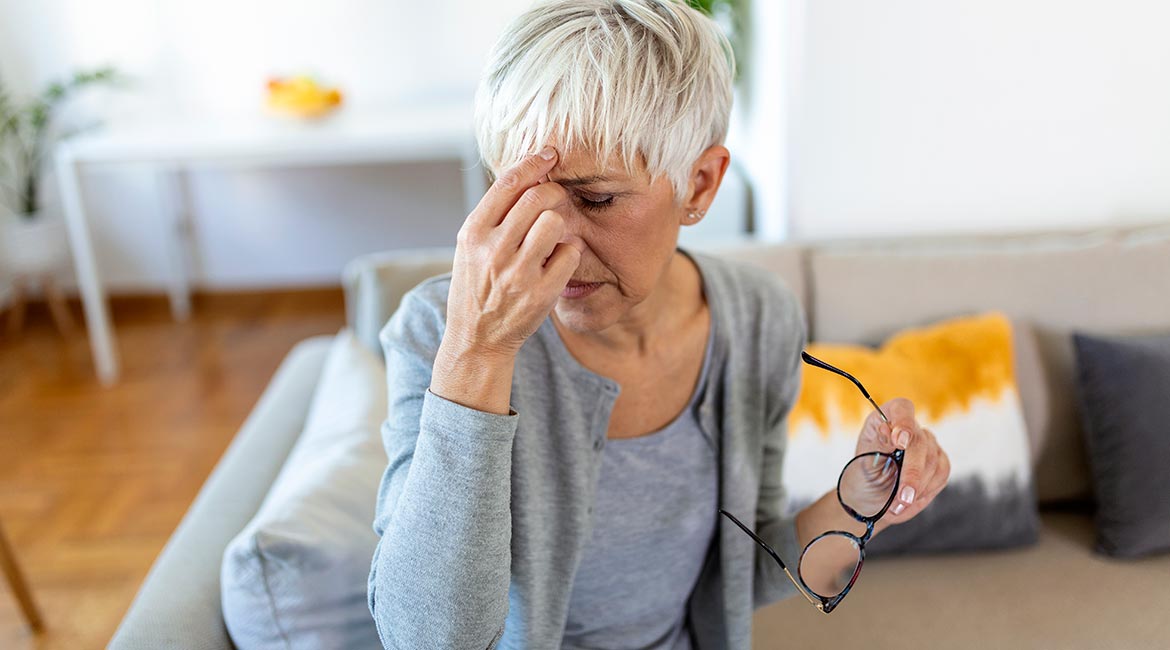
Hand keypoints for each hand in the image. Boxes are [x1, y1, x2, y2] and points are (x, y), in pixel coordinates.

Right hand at [444, 146, 581, 359]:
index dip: (533, 162)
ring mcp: (518, 273)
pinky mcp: (541, 293)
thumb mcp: (471, 248)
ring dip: (561, 222)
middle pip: (537, 197)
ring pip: (555, 222)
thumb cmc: (477, 287)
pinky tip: (558, 261)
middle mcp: (493, 250)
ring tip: (554, 235)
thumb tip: (527, 175)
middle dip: (554, 191)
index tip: (550, 153)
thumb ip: (494, 216)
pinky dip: (569, 253)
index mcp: (473, 233)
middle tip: (558, 197)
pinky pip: (570, 253)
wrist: (476, 339)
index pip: (508, 184)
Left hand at [855, 398, 950, 531]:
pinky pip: (941, 473)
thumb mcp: (863, 462)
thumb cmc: (863, 478)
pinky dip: (926, 489)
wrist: (872, 501)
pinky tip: (910, 499)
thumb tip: (887, 429)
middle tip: (902, 496)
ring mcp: (926, 444)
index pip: (901, 409)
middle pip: (919, 441)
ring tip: (898, 503)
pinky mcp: (939, 461)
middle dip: (911, 473)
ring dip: (917, 487)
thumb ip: (878, 444)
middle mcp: (908, 428)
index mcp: (885, 419)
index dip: (904, 422)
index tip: (900, 442)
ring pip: (933, 460)